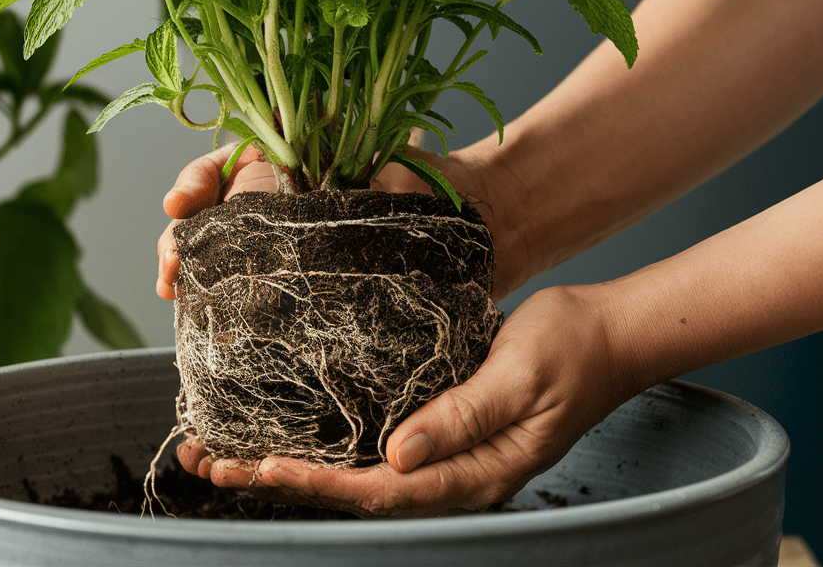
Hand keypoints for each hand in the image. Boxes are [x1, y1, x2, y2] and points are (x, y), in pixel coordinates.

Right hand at [156, 138, 528, 300]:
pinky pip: (244, 299)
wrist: (477, 232)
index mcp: (295, 163)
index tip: (182, 200)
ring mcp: (284, 247)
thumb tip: (383, 180)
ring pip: (217, 256)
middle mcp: (280, 203)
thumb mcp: (416, 172)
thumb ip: (395, 172)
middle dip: (177, 236)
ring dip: (185, 272)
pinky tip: (196, 322)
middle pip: (209, 214)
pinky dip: (216, 311)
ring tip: (171, 290)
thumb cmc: (442, 192)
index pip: (228, 163)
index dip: (198, 179)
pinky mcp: (296, 291)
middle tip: (168, 268)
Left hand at [176, 286, 637, 515]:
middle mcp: (455, 472)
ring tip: (228, 450)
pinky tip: (291, 425)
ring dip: (294, 462)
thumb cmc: (573, 349)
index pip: (379, 489)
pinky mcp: (443, 424)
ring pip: (358, 469)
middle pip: (355, 488)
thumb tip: (394, 455)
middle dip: (282, 479)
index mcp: (476, 472)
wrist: (611, 334)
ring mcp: (449, 452)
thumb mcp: (520, 377)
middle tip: (210, 461)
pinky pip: (376, 442)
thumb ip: (461, 417)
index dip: (314, 482)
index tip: (258, 468)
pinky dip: (327, 439)